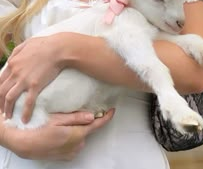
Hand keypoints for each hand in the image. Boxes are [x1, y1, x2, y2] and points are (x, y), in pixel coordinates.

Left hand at [0, 34, 63, 122]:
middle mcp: (15, 73)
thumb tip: (12, 58)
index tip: (0, 97)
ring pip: (9, 98)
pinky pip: (28, 102)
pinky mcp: (35, 85)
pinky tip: (25, 119)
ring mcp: (24, 80)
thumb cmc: (45, 44)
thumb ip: (17, 51)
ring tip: (8, 117)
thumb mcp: (26, 43)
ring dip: (7, 109)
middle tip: (1, 110)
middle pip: (1, 91)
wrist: (58, 48)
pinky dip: (25, 112)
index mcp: (13, 63)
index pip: (0, 80)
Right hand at [0, 109, 114, 160]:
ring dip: (78, 130)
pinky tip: (61, 133)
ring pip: (81, 137)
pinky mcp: (66, 156)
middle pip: (87, 130)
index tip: (112, 111)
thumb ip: (77, 118)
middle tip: (74, 115)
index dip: (106, 118)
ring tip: (63, 125)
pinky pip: (75, 144)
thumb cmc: (41, 129)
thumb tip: (93, 116)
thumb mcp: (59, 119)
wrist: (26, 144)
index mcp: (77, 135)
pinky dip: (73, 138)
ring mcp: (72, 152)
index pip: (97, 125)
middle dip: (85, 122)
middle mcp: (78, 145)